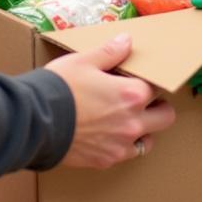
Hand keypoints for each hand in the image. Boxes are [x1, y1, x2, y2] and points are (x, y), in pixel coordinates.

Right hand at [46, 33, 175, 167]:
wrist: (36, 121)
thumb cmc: (61, 86)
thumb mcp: (85, 60)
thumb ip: (110, 52)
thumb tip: (127, 41)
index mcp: (131, 94)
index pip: (157, 87)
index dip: (148, 81)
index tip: (138, 79)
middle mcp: (132, 122)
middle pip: (165, 117)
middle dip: (158, 107)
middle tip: (142, 100)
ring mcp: (120, 145)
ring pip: (149, 140)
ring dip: (144, 129)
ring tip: (125, 119)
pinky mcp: (106, 161)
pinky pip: (126, 154)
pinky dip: (123, 146)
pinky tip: (109, 134)